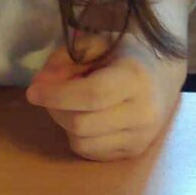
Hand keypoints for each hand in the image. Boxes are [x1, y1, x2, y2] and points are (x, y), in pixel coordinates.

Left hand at [26, 30, 185, 159]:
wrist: (162, 76)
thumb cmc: (124, 55)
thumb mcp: (96, 42)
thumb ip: (65, 58)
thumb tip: (40, 84)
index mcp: (136, 77)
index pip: (91, 95)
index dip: (57, 95)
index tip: (33, 91)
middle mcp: (144, 112)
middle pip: (81, 123)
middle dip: (55, 109)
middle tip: (48, 95)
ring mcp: (141, 136)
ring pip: (82, 142)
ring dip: (64, 124)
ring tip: (70, 104)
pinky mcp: (134, 152)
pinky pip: (90, 153)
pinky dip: (77, 137)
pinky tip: (84, 117)